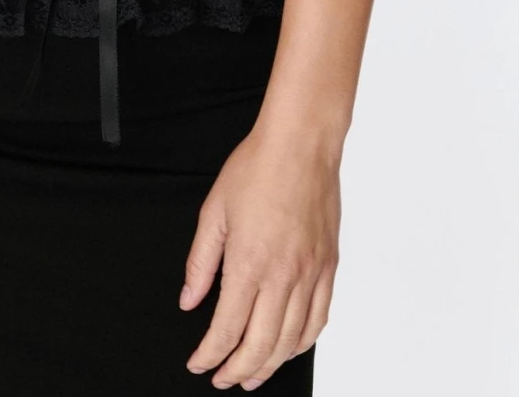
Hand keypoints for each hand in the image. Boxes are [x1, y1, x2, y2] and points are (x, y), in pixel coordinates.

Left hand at [180, 125, 339, 388]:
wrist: (301, 144)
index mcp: (249, 263)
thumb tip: (189, 300)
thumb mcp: (213, 211)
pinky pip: (319, 319)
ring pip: (292, 341)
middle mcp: (284, 276)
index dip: (210, 355)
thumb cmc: (257, 168)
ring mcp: (311, 274)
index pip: (227, 329)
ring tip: (252, 372)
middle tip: (222, 378)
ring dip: (270, 365)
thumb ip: (200, 263)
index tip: (198, 363)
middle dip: (237, 370)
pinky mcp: (329, 267)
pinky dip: (302, 343)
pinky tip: (289, 347)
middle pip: (261, 346)